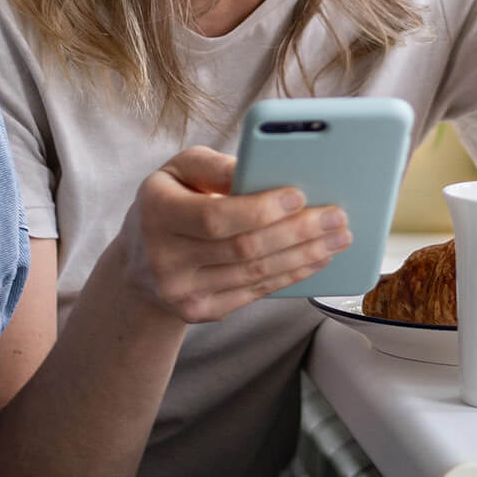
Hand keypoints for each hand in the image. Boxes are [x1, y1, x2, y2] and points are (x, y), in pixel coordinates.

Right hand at [110, 148, 351, 324]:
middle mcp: (165, 258)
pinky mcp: (200, 312)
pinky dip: (292, 275)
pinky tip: (316, 258)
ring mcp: (182, 292)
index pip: (216, 217)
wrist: (139, 264)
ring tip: (337, 237)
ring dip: (305, 255)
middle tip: (337, 216)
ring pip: (256, 274)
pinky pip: (255, 292)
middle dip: (298, 232)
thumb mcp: (179, 170)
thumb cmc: (170, 202)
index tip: (300, 195)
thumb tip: (260, 168)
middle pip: (244, 249)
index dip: (261, 209)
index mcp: (158, 213)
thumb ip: (215, 165)